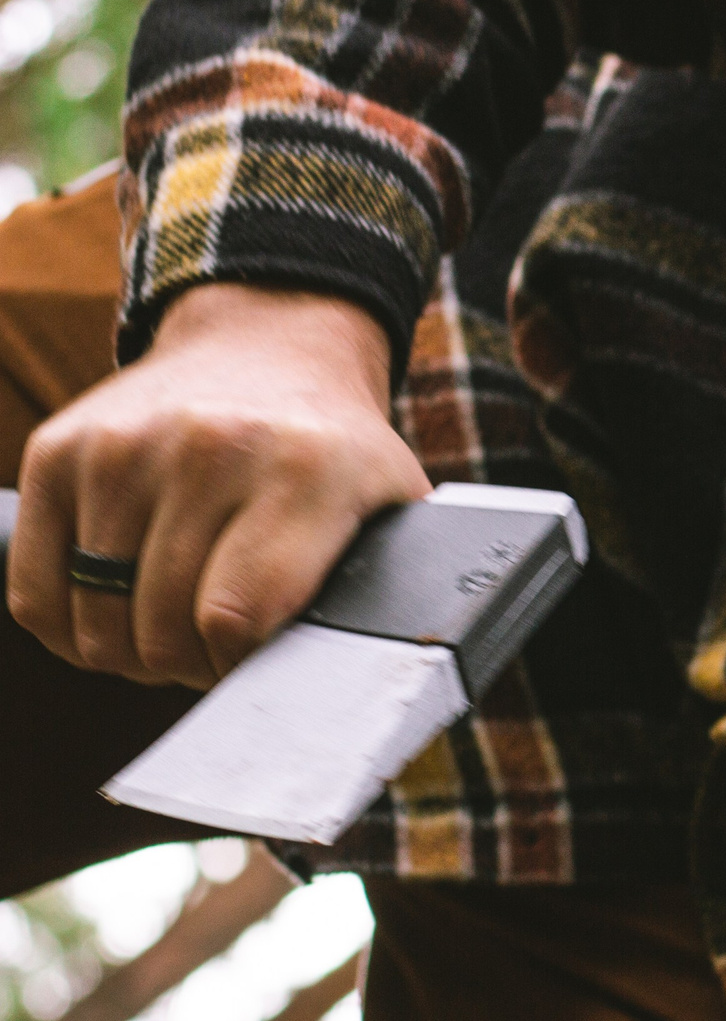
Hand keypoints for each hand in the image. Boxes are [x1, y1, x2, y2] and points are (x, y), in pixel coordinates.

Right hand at [5, 283, 428, 688]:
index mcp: (304, 472)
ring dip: (131, 653)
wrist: (266, 346)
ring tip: (174, 631)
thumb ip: (396, 581)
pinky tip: (116, 614)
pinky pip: (35, 592)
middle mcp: (208, 449)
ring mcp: (122, 446)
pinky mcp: (58, 450)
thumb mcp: (394, 501)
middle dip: (190, 668)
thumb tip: (374, 674)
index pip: (235, 619)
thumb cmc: (334, 451)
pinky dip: (70, 627)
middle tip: (216, 653)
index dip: (238, 670)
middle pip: (163, 630)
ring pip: (96, 622)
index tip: (255, 665)